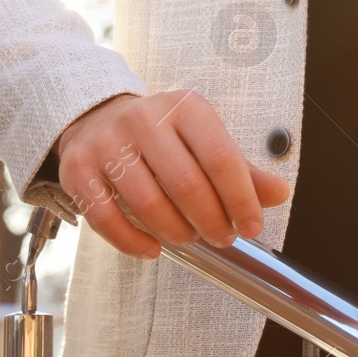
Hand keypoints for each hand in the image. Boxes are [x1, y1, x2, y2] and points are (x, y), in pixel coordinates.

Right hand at [55, 90, 290, 258]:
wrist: (96, 115)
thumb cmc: (161, 133)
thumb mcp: (204, 138)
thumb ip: (241, 169)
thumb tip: (279, 194)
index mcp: (185, 108)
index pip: (222, 158)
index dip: (241, 199)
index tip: (252, 226)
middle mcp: (145, 119)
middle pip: (187, 184)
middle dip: (211, 221)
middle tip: (222, 237)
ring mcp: (108, 144)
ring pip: (149, 204)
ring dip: (176, 232)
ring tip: (189, 237)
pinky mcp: (78, 169)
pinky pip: (106, 218)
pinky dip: (133, 242)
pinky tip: (152, 248)